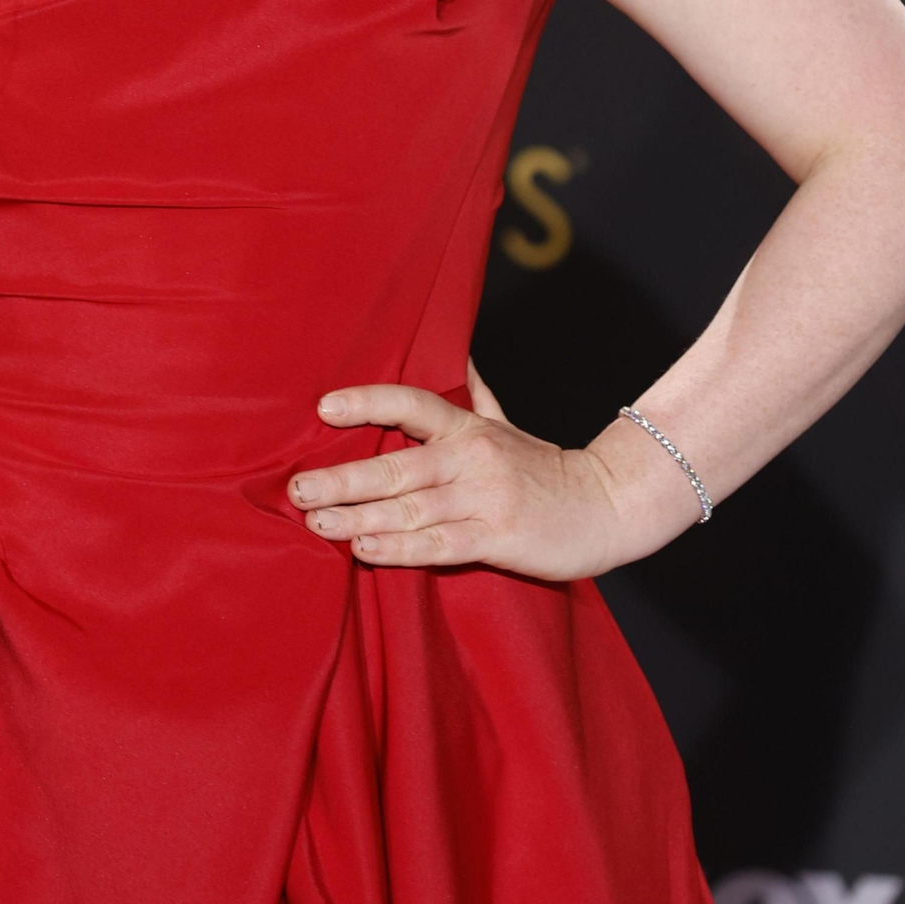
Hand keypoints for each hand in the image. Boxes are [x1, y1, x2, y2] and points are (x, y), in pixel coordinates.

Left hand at [287, 366, 633, 581]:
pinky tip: (364, 551)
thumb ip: (477, 392)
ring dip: (357, 517)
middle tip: (297, 488)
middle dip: (341, 478)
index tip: (323, 408)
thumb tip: (459, 353)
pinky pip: (437, 545)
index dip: (367, 402)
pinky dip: (398, 549)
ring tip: (316, 522)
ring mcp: (482, 499)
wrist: (607, 505)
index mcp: (468, 427)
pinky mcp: (496, 538)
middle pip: (396, 465)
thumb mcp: (508, 422)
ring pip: (408, 508)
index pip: (411, 403)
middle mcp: (471, 458)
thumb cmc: (547, 468)